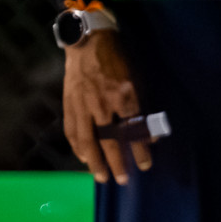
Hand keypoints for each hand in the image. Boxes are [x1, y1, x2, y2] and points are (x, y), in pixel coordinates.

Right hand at [63, 30, 150, 184]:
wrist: (87, 41)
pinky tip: (82, 157)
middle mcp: (101, 103)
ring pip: (87, 138)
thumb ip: (143, 107)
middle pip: (107, 139)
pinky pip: (72, 128)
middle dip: (115, 162)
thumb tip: (151, 135)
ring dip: (94, 160)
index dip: (139, 150)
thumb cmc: (117, 59)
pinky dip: (76, 145)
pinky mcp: (69, 102)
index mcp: (121, 96)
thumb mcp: (137, 79)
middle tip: (121, 180)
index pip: (132, 130)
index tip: (146, 165)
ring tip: (100, 176)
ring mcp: (82, 104)